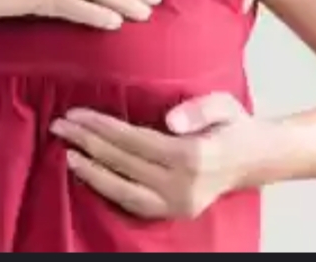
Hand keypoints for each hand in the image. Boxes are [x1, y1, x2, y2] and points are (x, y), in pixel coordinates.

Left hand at [49, 93, 268, 219]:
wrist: (255, 158)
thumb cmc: (234, 125)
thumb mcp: (224, 103)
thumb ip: (200, 108)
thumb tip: (171, 121)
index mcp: (194, 156)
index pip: (136, 140)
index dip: (103, 127)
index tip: (76, 114)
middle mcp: (184, 185)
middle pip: (124, 163)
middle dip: (88, 143)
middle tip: (60, 127)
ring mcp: (179, 203)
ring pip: (124, 191)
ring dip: (91, 172)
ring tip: (67, 153)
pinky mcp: (175, 212)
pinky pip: (134, 204)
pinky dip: (107, 190)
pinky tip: (88, 173)